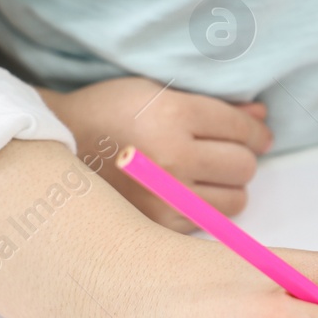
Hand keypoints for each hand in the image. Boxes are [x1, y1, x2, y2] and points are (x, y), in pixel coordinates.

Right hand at [38, 77, 271, 231]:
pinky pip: (209, 222)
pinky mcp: (157, 225)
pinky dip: (205, 209)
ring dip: (229, 187)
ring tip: (205, 176)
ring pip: (236, 200)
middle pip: (244, 166)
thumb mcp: (157, 93)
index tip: (260, 136)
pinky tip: (185, 194)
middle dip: (242, 158)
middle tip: (225, 154)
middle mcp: (171, 157)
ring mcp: (164, 196)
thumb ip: (214, 105)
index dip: (257, 132)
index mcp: (171, 114)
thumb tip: (263, 117)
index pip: (240, 128)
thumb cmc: (109, 115)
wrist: (55, 151)